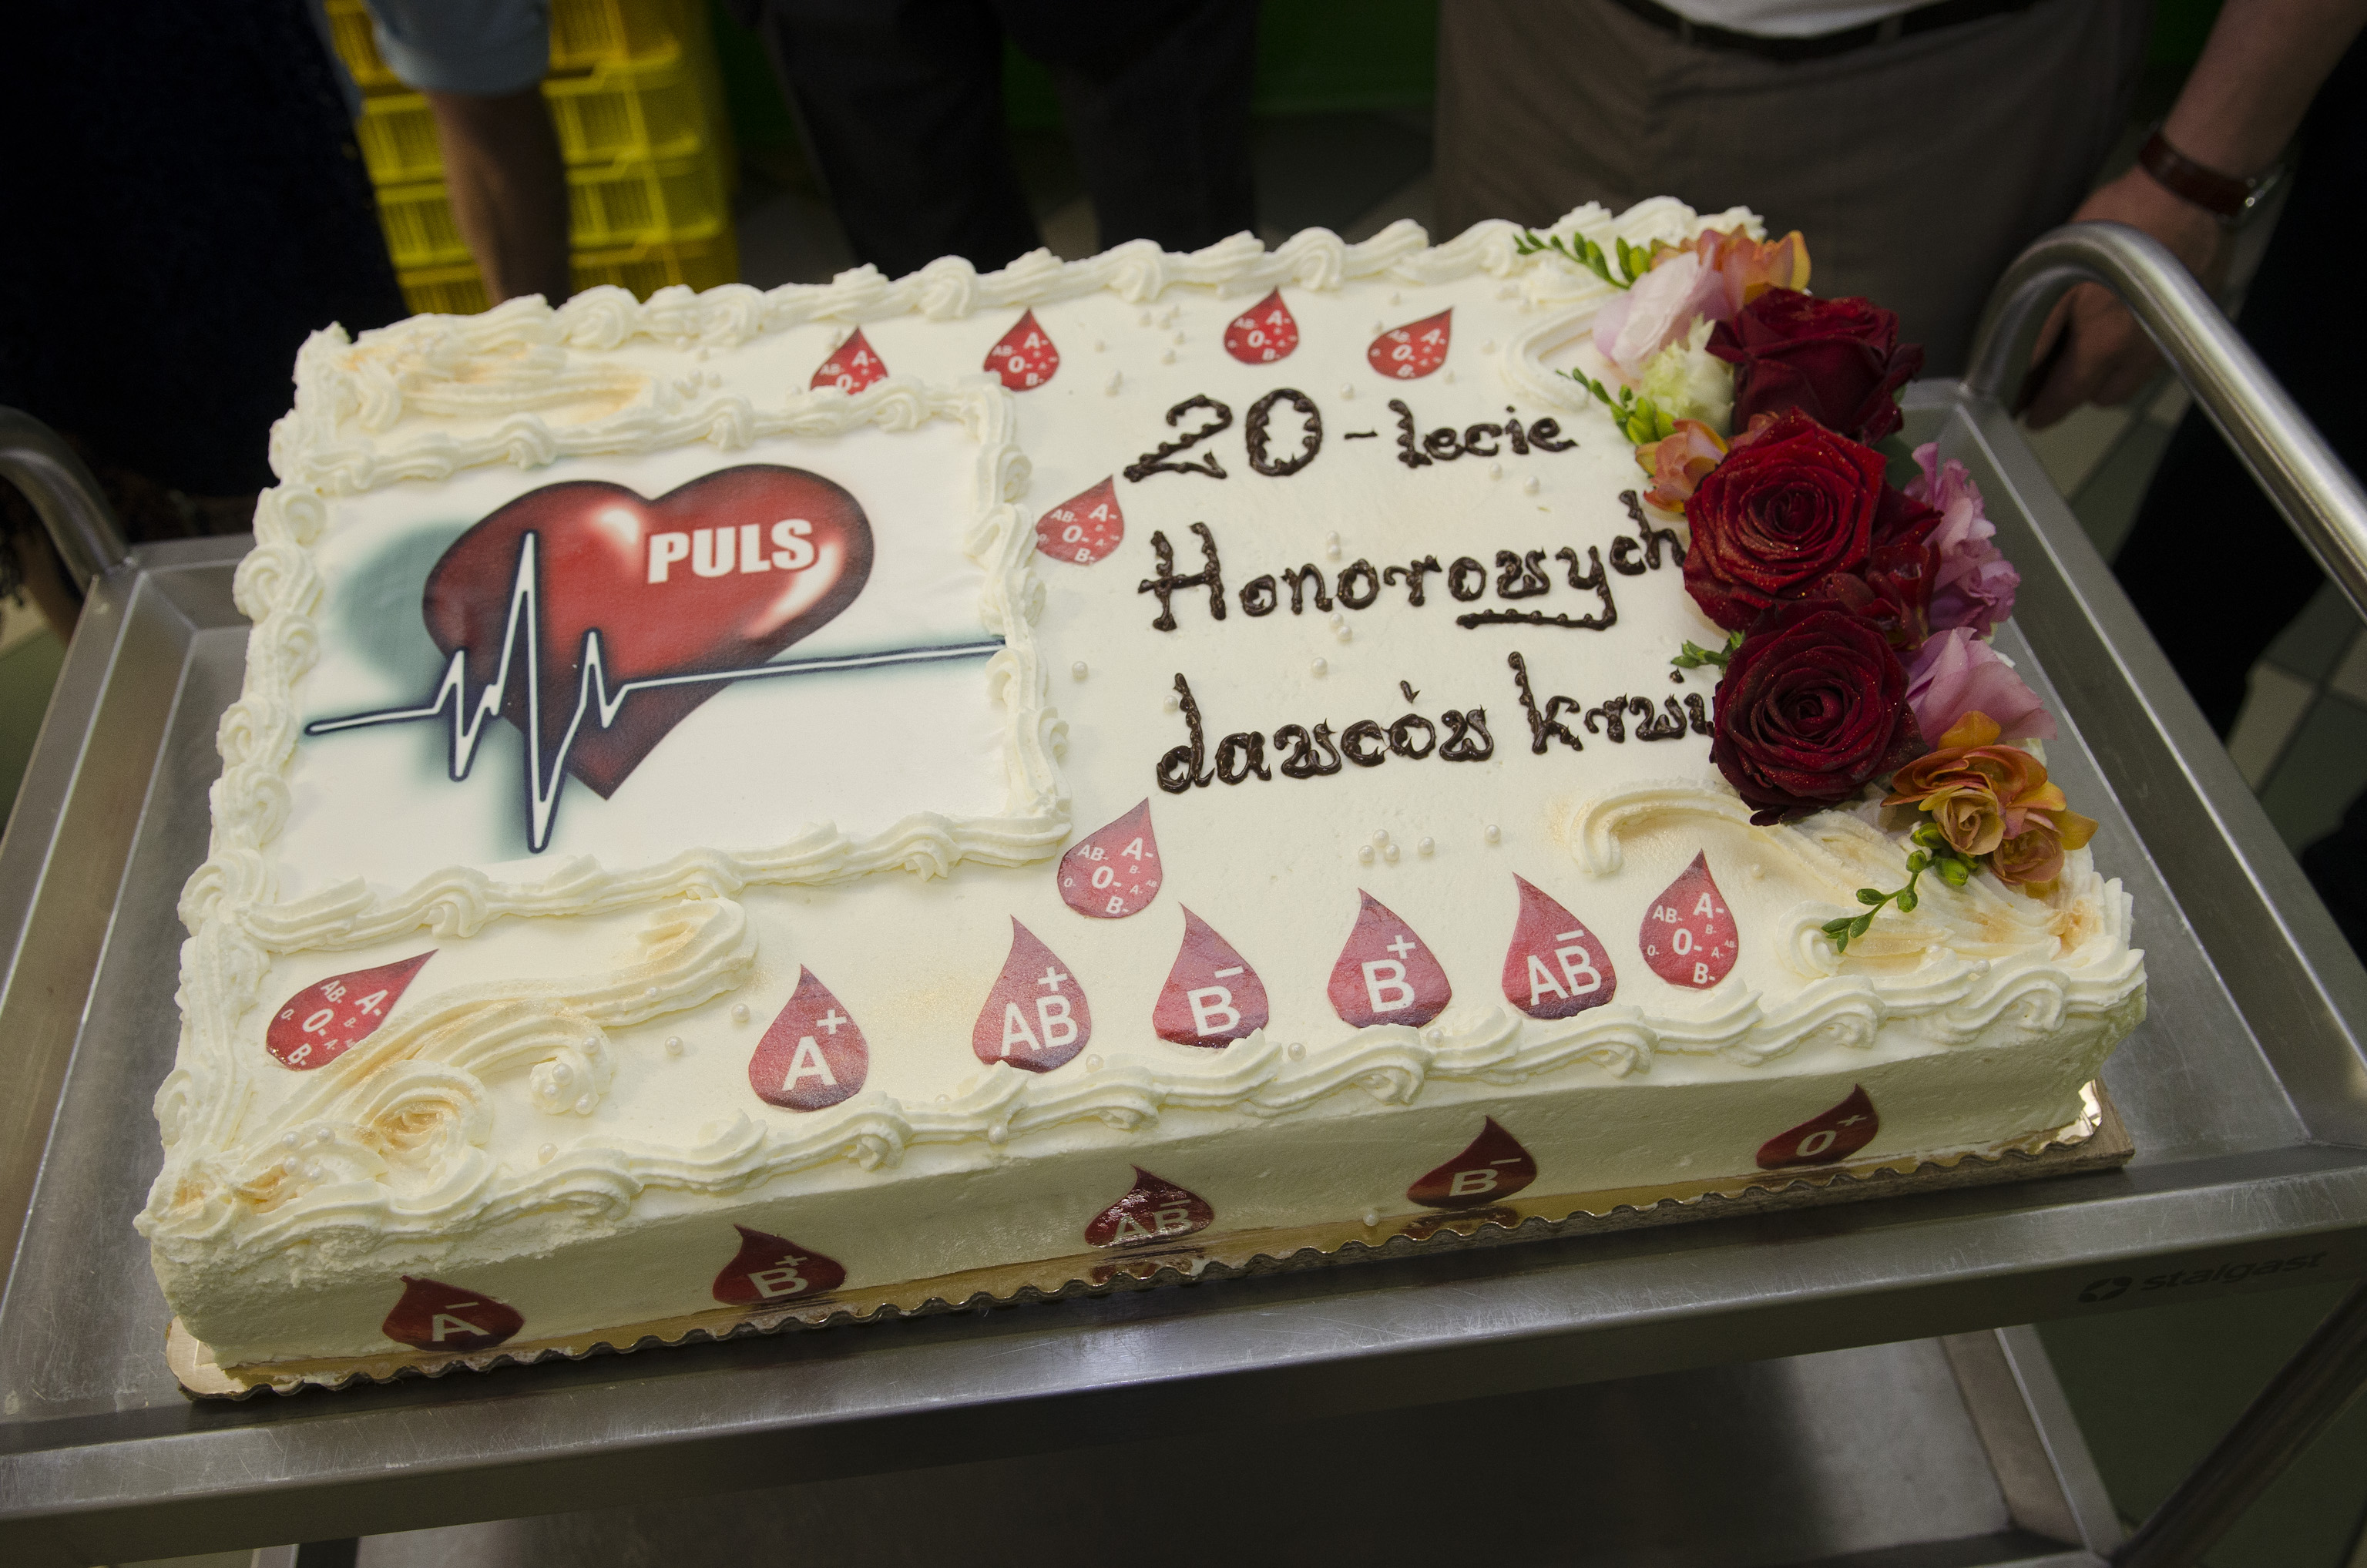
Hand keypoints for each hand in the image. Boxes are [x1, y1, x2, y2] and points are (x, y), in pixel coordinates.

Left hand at [2017, 167, 2227, 428]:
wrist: (2185, 194)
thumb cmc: (2121, 223)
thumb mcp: (2055, 276)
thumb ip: (2040, 331)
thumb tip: (2023, 369)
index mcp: (2104, 345)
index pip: (2066, 398)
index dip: (2043, 410)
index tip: (2031, 415)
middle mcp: (2142, 352)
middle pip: (2104, 395)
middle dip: (2078, 391)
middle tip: (2056, 374)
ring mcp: (2171, 336)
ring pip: (2133, 378)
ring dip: (2109, 373)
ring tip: (2090, 347)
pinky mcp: (2191, 317)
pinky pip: (2157, 353)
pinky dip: (2136, 351)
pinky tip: (2125, 322)